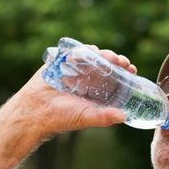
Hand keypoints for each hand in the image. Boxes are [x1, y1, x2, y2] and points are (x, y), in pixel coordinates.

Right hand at [13, 46, 137, 135]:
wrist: (37, 110)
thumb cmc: (62, 117)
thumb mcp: (87, 116)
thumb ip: (104, 117)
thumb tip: (124, 116)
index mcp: (96, 90)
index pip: (115, 77)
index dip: (124, 72)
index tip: (131, 69)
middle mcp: (87, 78)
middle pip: (106, 64)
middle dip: (115, 60)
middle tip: (122, 61)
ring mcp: (75, 69)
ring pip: (93, 56)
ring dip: (102, 54)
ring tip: (108, 57)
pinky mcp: (62, 62)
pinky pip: (75, 52)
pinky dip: (82, 51)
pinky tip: (88, 52)